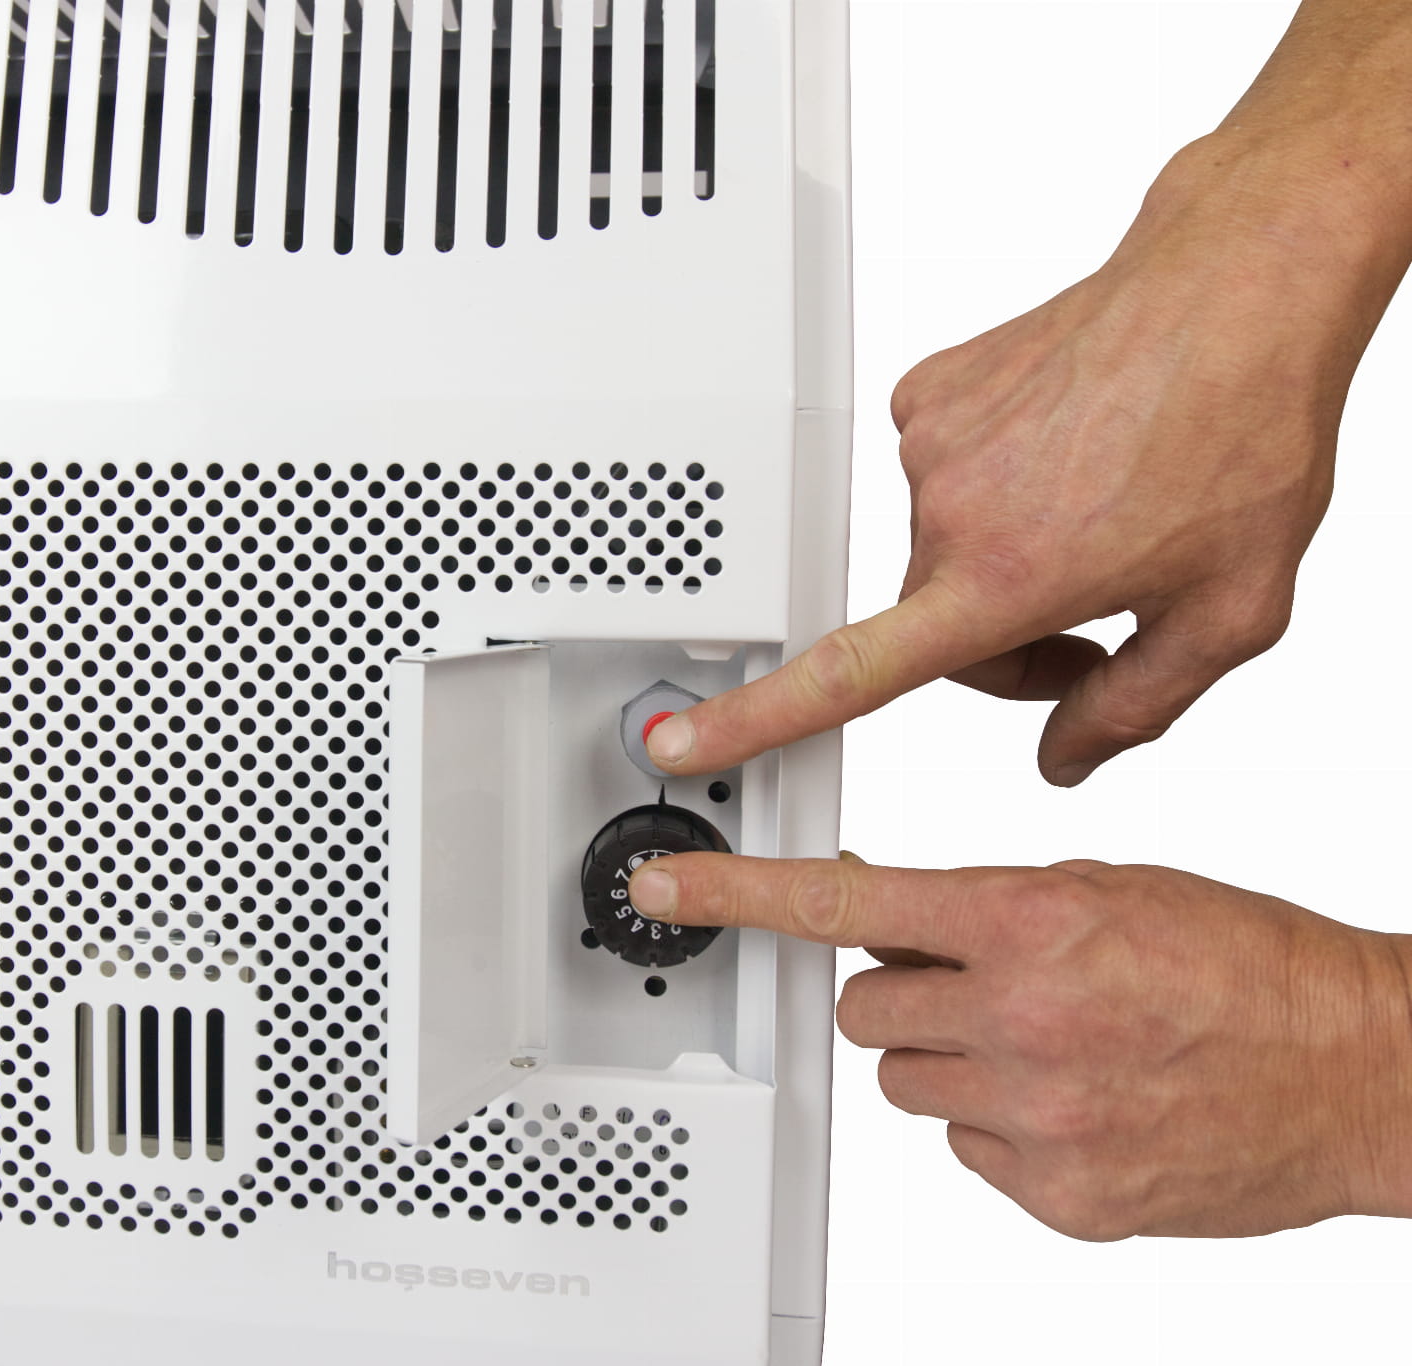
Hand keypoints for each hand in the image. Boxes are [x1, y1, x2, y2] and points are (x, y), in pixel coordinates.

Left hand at [627, 852, 1411, 1239]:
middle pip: (863, 1007)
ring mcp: (1041, 1117)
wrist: (1361, 1069)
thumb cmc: (1251, 964)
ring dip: (948, 1058)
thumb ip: (982, 905)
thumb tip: (876, 913)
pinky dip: (999, 1125)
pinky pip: (966, 1149)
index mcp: (1032, 922)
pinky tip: (1074, 1100)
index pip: (840, 904)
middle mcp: (1024, 1019)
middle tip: (975, 984)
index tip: (665, 884)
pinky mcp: (1061, 1195)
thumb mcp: (1107, 890)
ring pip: (906, 1082)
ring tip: (1044, 1043)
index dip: (734, 894)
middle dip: (900, 990)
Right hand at [649, 136, 1401, 785]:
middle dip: (1002, 643)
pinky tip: (1063, 460)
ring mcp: (931, 446)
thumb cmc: (1243, 432)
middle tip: (1094, 624)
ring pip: (938, 550)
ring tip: (1095, 515)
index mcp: (1005, 577)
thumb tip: (1068, 759)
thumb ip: (1136, 708)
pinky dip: (993, 484)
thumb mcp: (1230, 611)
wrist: (1236, 291)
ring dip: (1000, 559)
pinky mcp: (931, 390)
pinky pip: (940, 475)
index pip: (847, 671)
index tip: (678, 740)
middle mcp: (949, 511)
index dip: (752, 718)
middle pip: (931, 627)